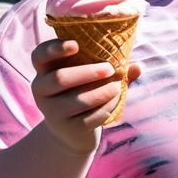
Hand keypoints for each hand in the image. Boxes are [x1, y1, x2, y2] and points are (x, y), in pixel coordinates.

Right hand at [30, 39, 142, 154]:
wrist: (72, 132)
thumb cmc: (83, 93)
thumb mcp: (90, 78)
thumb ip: (111, 69)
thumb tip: (138, 67)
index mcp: (44, 70)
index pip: (39, 55)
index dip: (54, 48)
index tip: (76, 45)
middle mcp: (41, 89)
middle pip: (60, 78)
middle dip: (88, 72)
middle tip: (110, 69)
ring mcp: (51, 111)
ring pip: (78, 100)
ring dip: (102, 92)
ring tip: (118, 87)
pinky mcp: (66, 128)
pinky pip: (88, 117)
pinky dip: (106, 108)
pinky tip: (116, 101)